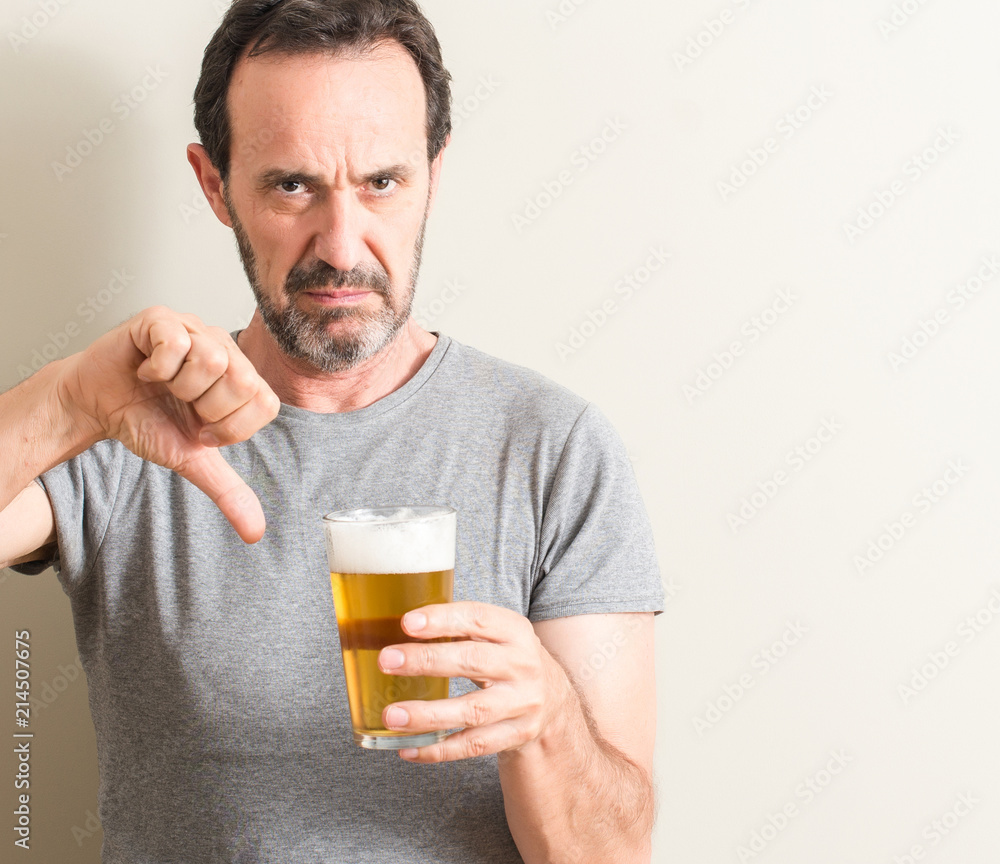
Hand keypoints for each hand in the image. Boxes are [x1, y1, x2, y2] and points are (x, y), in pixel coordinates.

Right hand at [57, 306, 280, 541]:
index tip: (201, 428)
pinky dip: (157, 367)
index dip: (230, 426)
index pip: (265, 404)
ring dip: (178, 387)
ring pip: (211, 360)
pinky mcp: (162, 317)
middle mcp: (225, 348)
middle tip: (181, 405)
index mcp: (240, 378)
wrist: (95, 404)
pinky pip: (177, 340)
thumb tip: (255, 533)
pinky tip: (147, 369)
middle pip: (242, 381)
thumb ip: (227, 490)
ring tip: (163, 386)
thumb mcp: (189, 459)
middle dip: (204, 408)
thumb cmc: (146, 421)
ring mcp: (195, 328)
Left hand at [377, 601, 576, 761]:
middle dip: (426, 660)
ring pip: (472, 711)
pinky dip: (438, 750)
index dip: (443, 619)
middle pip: (472, 661)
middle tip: (387, 660)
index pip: (478, 619)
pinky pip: (473, 746)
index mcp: (514, 631)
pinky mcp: (515, 735)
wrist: (554, 700)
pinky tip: (408, 748)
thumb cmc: (507, 658)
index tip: (407, 622)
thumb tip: (395, 624)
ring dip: (428, 714)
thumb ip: (460, 628)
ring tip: (392, 715)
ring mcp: (520, 703)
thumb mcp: (498, 634)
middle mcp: (521, 665)